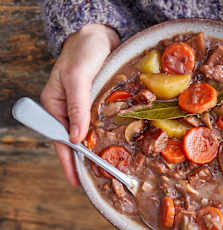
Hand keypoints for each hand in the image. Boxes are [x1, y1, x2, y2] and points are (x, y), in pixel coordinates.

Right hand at [40, 24, 119, 185]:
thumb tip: (76, 138)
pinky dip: (104, 135)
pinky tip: (111, 145)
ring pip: (87, 133)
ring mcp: (84, 106)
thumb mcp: (77, 77)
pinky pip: (99, 122)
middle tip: (95, 178)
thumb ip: (76, 107)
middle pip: (74, 139)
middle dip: (82, 159)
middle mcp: (68, 108)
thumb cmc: (83, 51)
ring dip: (94, 149)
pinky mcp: (98, 102)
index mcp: (55, 104)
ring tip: (104, 167)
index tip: (77, 180)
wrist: (100, 36)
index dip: (69, 160)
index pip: (60, 138)